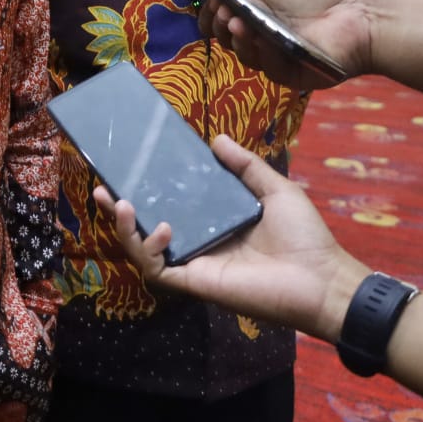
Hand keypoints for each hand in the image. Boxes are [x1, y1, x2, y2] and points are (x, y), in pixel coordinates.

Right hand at [93, 134, 369, 341]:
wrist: (321, 277)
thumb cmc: (303, 236)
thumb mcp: (275, 190)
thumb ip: (245, 166)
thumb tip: (216, 139)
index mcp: (213, 221)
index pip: (170, 203)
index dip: (146, 189)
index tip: (128, 168)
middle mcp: (198, 241)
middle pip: (145, 227)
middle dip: (118, 211)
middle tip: (101, 188)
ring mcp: (193, 263)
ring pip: (143, 249)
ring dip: (124, 228)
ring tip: (120, 203)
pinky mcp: (195, 282)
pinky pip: (159, 270)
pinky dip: (150, 249)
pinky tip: (158, 228)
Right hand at [197, 0, 372, 88]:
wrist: (366, 8)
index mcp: (259, 10)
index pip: (223, 17)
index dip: (213, 12)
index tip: (213, 0)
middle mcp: (264, 34)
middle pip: (229, 38)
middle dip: (221, 25)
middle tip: (226, 11)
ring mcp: (277, 56)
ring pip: (245, 54)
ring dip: (237, 39)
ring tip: (239, 22)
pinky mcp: (293, 74)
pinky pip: (269, 68)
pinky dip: (262, 53)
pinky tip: (260, 37)